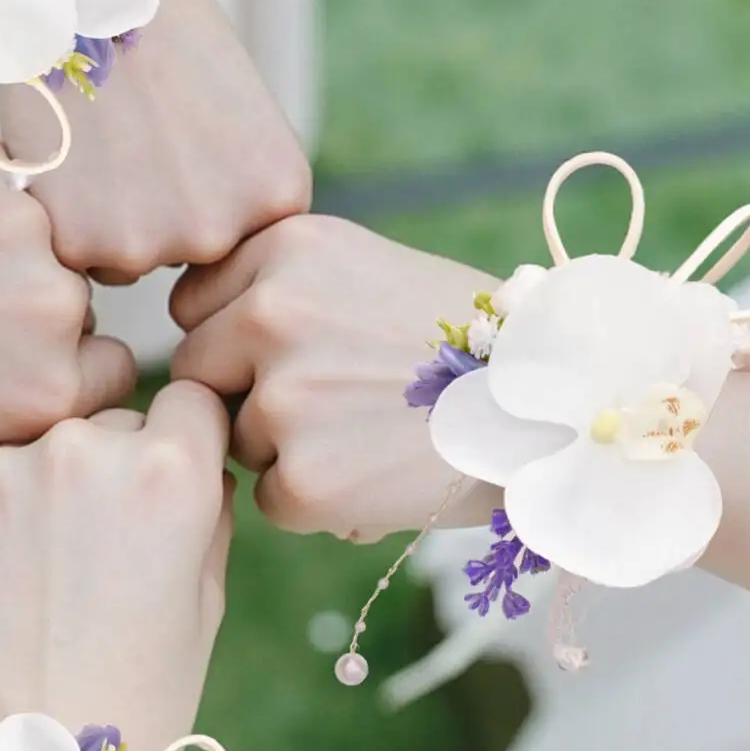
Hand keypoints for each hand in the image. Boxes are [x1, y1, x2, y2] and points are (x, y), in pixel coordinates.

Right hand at [0, 0, 311, 282]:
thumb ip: (239, 185)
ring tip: (96, 138)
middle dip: (154, 213)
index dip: (200, 195)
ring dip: (104, 218)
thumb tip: (213, 249)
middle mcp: (224, 233)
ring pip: (124, 261)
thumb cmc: (163, 26)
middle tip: (128, 135)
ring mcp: (153, 245)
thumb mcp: (241, 109)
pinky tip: (63, 148)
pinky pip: (72, 253)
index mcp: (280, 195)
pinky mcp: (82, 246)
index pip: (239, 234)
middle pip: (183, 255)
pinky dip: (59, 211)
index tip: (178, 141)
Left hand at [0, 134, 135, 465]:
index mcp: (47, 392)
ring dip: (3, 248)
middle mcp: (53, 310)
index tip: (16, 358)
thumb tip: (56, 393)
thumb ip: (13, 421)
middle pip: (80, 306)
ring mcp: (23, 230)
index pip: (113, 370)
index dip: (66, 364)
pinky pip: (9, 182)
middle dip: (31, 309)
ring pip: (48, 240)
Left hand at [0, 381, 233, 750]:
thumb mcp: (206, 601)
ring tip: (47, 578)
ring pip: (45, 449)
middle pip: (113, 423)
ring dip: (51, 489)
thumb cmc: (138, 696)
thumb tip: (192, 456)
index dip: (189, 435)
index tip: (177, 467)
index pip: (190, 398)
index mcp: (170, 473)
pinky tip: (2, 582)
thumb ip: (206, 507)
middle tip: (104, 550)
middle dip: (117, 469)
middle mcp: (86, 451)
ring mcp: (6, 471)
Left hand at [171, 215, 499, 541]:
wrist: (560, 403)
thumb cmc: (463, 336)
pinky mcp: (306, 477)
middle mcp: (274, 313)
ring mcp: (286, 398)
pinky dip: (313, 500)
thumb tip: (189, 321)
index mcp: (287, 249)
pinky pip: (270, 498)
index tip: (284, 351)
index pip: (193, 306)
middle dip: (241, 393)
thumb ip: (273, 283)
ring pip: (234, 439)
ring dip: (283, 448)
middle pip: (196, 374)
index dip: (231, 337)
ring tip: (368, 432)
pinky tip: (376, 473)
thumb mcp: (363, 267)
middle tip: (327, 400)